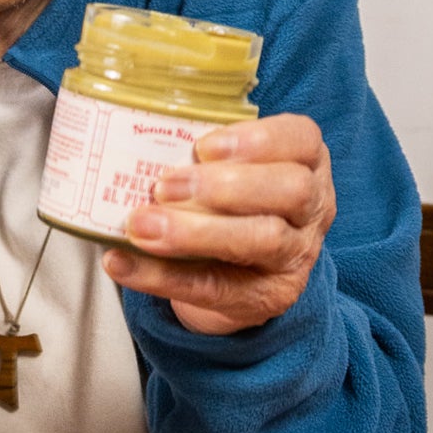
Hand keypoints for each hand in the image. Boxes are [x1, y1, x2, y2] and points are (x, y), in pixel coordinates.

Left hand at [102, 113, 335, 335]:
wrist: (241, 279)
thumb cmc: (232, 204)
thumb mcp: (231, 170)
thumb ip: (201, 155)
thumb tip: (127, 135)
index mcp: (306, 163)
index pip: (301, 140)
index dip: (258, 139)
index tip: (203, 145)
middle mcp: (311, 209)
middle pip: (290, 190)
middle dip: (225, 185)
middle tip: (164, 186)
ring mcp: (294, 257)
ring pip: (262, 240)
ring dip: (194, 232)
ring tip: (141, 226)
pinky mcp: (264, 298)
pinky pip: (213, 287)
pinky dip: (160, 276)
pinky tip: (122, 262)